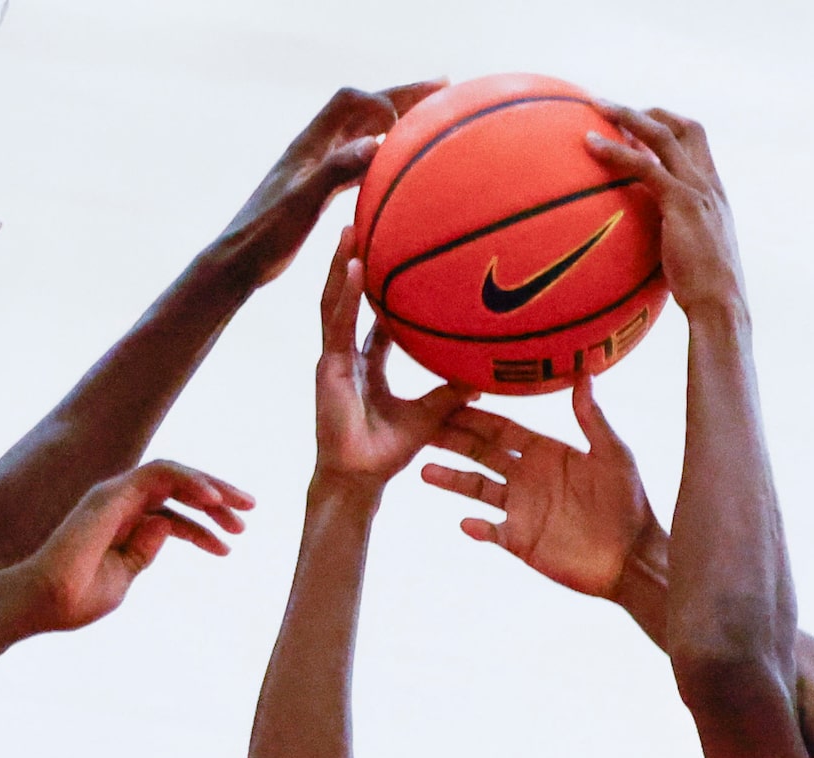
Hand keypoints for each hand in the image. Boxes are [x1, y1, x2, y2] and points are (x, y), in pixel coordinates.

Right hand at [20, 460, 252, 630]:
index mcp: (122, 526)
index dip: (204, 528)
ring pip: (173, 476)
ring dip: (210, 486)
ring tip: (240, 506)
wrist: (42, 603)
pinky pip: (159, 475)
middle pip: (177, 490)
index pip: (172, 515)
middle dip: (217, 499)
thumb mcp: (123, 577)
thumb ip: (143, 553)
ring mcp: (114, 496)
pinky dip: (189, 482)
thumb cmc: (75, 599)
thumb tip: (167, 528)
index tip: (230, 548)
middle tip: (250, 513)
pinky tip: (213, 499)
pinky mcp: (112, 494)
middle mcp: (119, 505)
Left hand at [213, 80, 443, 290]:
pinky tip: (401, 169)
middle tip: (444, 86)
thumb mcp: (302, 202)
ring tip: (431, 121)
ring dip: (396, 123)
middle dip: (402, 96)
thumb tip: (375, 143)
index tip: (408, 123)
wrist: (241, 260)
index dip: (382, 100)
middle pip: (363, 108)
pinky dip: (382, 156)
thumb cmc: (267, 233)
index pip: (351, 101)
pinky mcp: (319, 189)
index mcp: (310, 143)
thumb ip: (336, 170)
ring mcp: (317, 167)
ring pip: (363, 133)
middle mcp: (315, 148)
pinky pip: (358, 162)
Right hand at [314, 228, 471, 487]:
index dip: (376, 289)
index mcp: (366, 364)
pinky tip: (351, 267)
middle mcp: (346, 355)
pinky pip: (336, 323)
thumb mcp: (429, 414)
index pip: (371, 317)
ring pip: (334, 301)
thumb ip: (452, 392)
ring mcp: (333, 359)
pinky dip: (344, 294)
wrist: (360, 479)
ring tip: (350, 229)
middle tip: (362, 223)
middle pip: (347, 298)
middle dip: (351, 262)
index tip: (388, 257)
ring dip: (340, 265)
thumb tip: (486, 377)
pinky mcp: (327, 367)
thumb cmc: (389, 452)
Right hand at [422, 369, 655, 599]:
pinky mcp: (521, 541)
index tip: (448, 399)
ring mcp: (521, 510)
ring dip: (452, 481)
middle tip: (422, 427)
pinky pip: (492, 532)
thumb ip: (592, 418)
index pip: (501, 429)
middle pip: (481, 454)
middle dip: (452, 440)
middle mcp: (527, 477)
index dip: (475, 416)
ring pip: (478, 490)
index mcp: (545, 452)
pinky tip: (466, 524)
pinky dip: (478, 529)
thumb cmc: (629, 503)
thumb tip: (583, 375)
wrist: (633, 557)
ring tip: (424, 471)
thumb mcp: (613, 455)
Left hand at [584, 104, 742, 316]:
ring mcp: (697, 190)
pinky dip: (616, 151)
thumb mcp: (691, 262)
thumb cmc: (704, 298)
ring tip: (594, 107)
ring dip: (627, 115)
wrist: (721, 305)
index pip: (698, 145)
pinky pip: (643, 166)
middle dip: (650, 111)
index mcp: (715, 195)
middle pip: (685, 128)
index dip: (671, 127)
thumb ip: (675, 245)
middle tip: (613, 108)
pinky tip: (588, 145)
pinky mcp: (681, 202)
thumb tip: (647, 254)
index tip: (642, 125)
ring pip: (662, 136)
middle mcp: (710, 185)